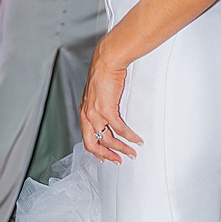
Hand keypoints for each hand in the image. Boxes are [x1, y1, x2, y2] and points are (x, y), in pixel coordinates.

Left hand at [80, 40, 141, 163]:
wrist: (106, 61)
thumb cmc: (104, 73)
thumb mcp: (97, 94)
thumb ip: (101, 106)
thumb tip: (110, 114)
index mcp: (84, 111)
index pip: (86, 137)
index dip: (96, 150)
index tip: (105, 157)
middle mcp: (87, 114)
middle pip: (93, 143)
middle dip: (107, 155)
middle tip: (118, 160)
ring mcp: (95, 113)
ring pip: (108, 139)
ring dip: (122, 148)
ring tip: (132, 152)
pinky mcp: (106, 109)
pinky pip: (119, 129)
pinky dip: (129, 137)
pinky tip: (136, 139)